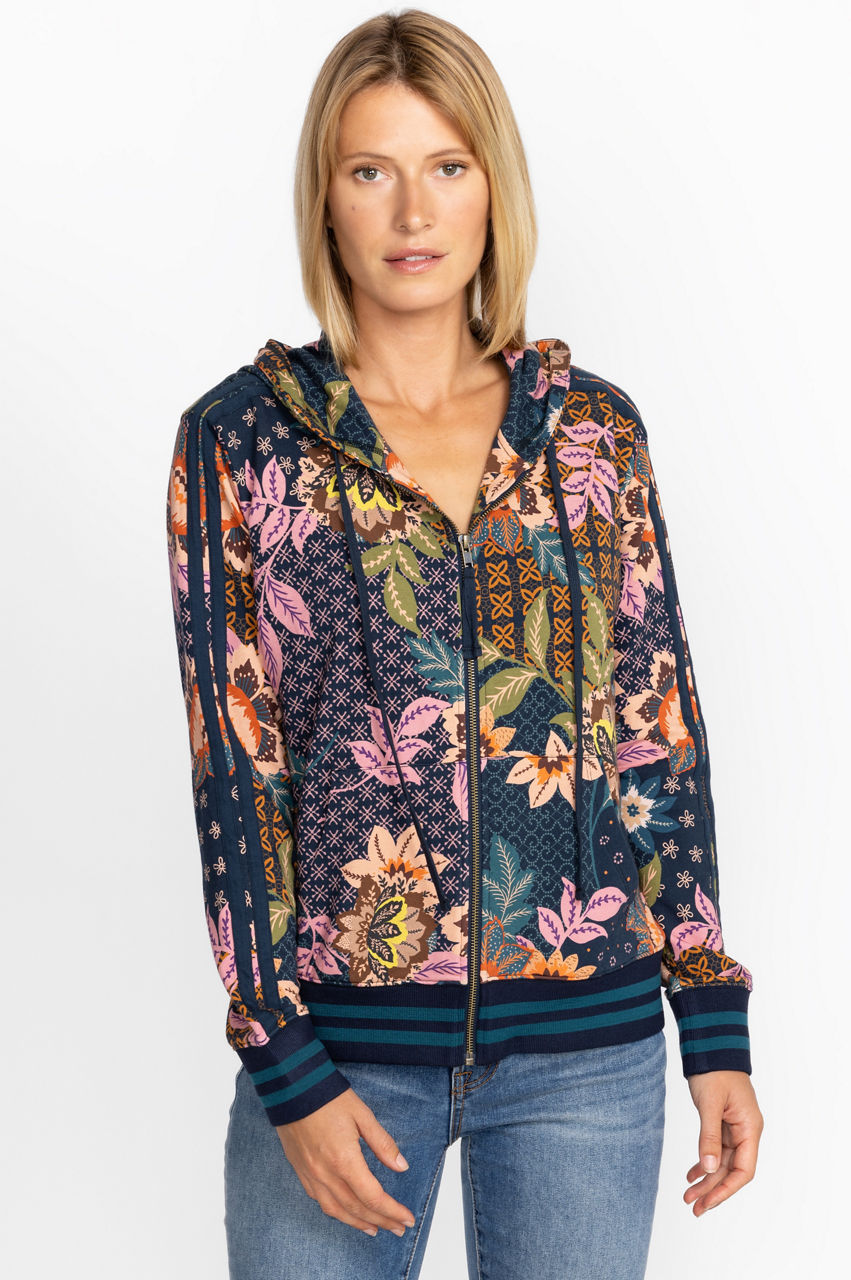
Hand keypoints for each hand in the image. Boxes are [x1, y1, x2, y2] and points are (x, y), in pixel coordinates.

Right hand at [275, 1086, 415, 1237]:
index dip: (392, 1211)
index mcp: (344, 1160)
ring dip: (358, 1223)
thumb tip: (401, 1166)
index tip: (407, 1218)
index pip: (373, 1197)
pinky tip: (345, 1212)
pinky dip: (337, 1212)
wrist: (291, 1087)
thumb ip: (382, 1143)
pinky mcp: (300, 1171)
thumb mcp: (362, 1115)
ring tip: (375, 1229)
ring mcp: (311, 1175)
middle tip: (398, 1228)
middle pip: (357, 1208)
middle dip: (381, 1221)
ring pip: (336, 1211)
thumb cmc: (328, 1098)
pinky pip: (320, 1201)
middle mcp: (325, 1174)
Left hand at [684, 1070, 762, 1216]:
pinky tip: (691, 1174)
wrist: (710, 1045)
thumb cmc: (714, 1070)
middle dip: (713, 1189)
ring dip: (707, 1179)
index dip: (726, 1189)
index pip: (744, 1170)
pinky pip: (716, 1150)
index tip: (708, 1202)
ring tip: (688, 1195)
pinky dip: (704, 1162)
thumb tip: (710, 1168)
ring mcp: (734, 1128)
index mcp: (749, 1127)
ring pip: (722, 1162)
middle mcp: (745, 1131)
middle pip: (732, 1170)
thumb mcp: (710, 1104)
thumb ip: (709, 1136)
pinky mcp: (723, 1123)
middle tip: (693, 1207)